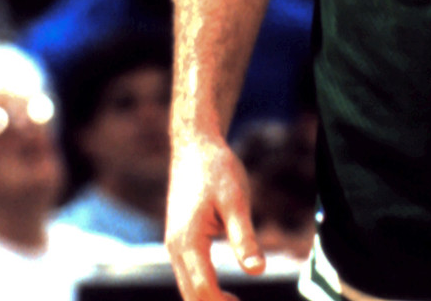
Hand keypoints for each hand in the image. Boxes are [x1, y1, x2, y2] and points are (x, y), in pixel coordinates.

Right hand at [166, 136, 264, 300]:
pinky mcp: (178, 239)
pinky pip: (187, 274)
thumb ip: (244, 237)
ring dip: (207, 299)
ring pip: (186, 287)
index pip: (202, 289)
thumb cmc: (216, 168)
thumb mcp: (236, 199)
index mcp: (188, 240)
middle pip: (190, 295)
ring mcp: (174, 243)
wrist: (194, 145)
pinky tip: (222, 291)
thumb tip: (257, 272)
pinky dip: (202, 288)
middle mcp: (175, 247)